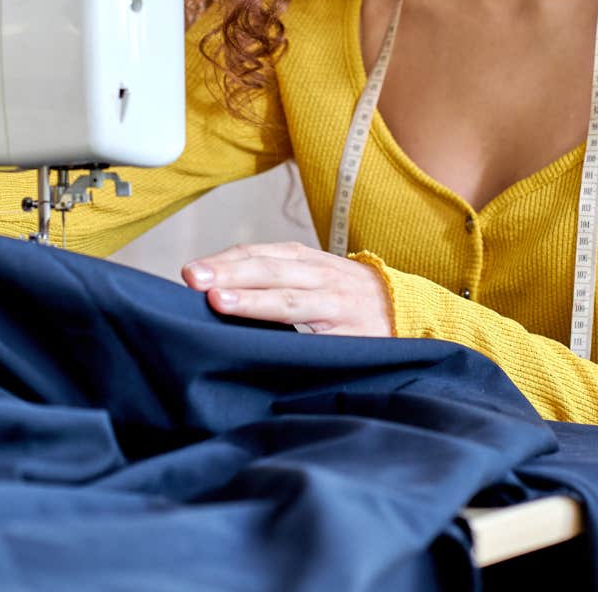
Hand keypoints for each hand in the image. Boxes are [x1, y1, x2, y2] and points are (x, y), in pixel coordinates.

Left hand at [181, 241, 393, 336]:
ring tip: (218, 301)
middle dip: (229, 273)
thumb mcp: (312, 276)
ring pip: (290, 299)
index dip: (224, 260)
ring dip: (253, 300)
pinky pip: (317, 336)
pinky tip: (267, 343)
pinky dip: (292, 337)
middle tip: (193, 279)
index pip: (258, 255)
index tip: (190, 272)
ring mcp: (336, 304)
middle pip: (269, 270)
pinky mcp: (350, 335)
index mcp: (306, 260)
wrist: (407, 310)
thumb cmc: (344, 296)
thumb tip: (214, 290)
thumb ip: (274, 279)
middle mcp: (319, 276)